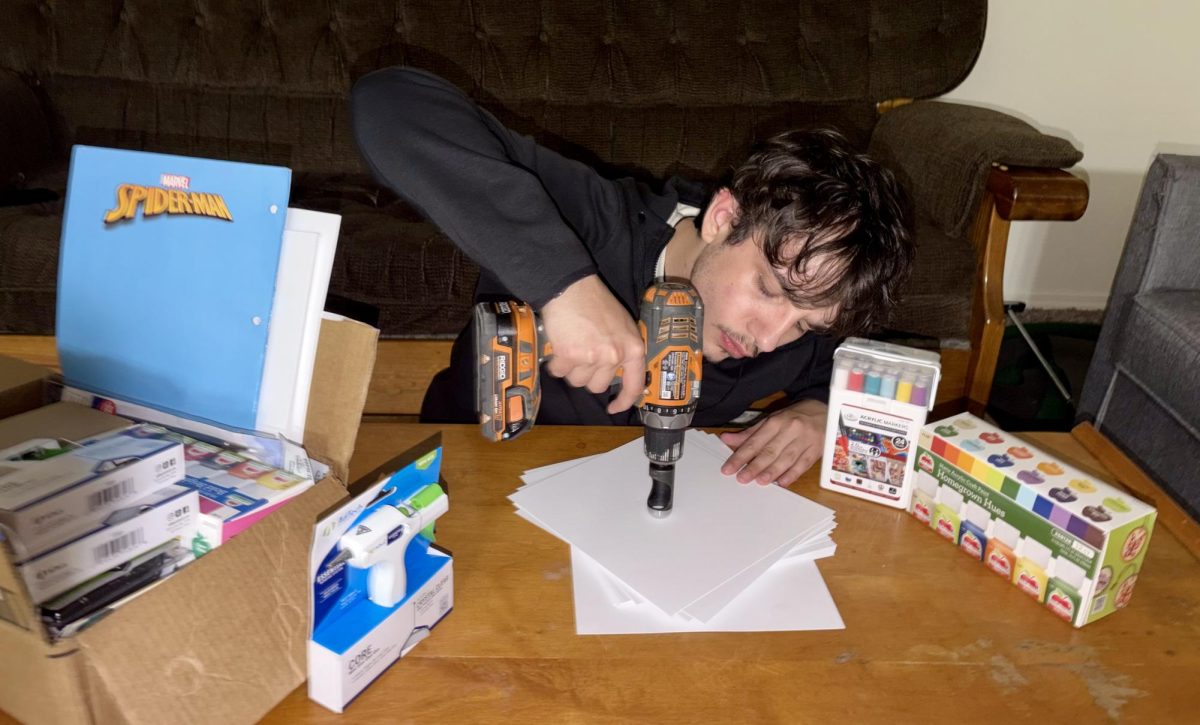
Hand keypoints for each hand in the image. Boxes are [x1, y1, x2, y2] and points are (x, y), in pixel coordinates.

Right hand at [540, 274, 645, 413]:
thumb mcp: (623, 325)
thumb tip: (618, 372)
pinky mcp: (570, 356)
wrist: (571, 288)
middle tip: (584, 356)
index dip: (624, 402)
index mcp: (633, 349)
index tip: (613, 408)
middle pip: (598, 386)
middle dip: (588, 376)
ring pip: (577, 381)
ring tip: (572, 346)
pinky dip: (556, 363)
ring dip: (571, 369)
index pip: (634, 386)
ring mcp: (592, 357)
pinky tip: (559, 345)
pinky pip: (559, 372)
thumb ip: (623, 350)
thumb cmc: (596, 303)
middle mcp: (615, 356)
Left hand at [718, 399, 827, 486]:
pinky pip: (803, 464)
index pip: (755, 441)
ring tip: (760, 481)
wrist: (824, 410)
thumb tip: (726, 439)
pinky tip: (783, 482)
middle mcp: (790, 430)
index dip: (741, 455)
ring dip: (773, 471)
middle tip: (742, 478)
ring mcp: (805, 440)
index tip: (729, 468)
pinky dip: (793, 474)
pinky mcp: (816, 450)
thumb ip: (749, 433)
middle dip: (755, 466)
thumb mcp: (771, 420)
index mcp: (776, 421)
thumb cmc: (794, 417)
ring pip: (787, 458)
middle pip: (770, 451)